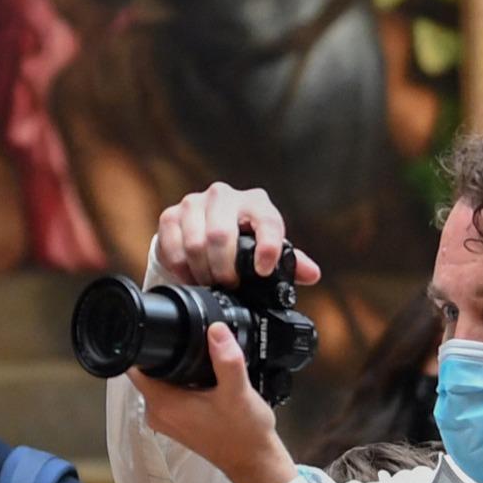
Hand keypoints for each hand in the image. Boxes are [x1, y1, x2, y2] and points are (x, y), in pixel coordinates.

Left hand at [129, 325, 294, 482]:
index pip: (135, 367)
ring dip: (175, 370)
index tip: (161, 334)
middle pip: (147, 372)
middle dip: (165, 355)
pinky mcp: (177, 422)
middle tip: (190, 345)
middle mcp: (158, 414)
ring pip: (160, 383)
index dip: (146, 347)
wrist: (254, 461)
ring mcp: (166, 420)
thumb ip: (226, 360)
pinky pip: (170, 395)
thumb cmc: (243, 434)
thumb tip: (215, 330)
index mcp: (164, 404)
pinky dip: (182, 384)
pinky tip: (203, 381)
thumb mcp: (238, 392)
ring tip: (200, 364)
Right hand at [150, 183, 323, 288]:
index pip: (266, 221)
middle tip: (230, 286)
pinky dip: (182, 269)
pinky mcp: (171, 214)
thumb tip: (311, 274)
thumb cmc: (243, 238)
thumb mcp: (267, 247)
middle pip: (221, 235)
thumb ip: (289, 261)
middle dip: (226, 269)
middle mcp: (224, 196)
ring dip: (203, 271)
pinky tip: (192, 278)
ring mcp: (194, 203)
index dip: (267, 247)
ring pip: (196, 243)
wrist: (204, 224)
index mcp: (256, 202)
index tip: (263, 270)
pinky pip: (173, 247)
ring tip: (211, 284)